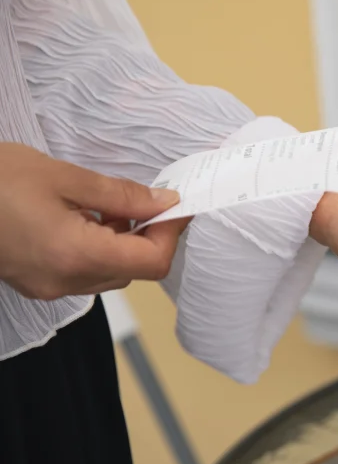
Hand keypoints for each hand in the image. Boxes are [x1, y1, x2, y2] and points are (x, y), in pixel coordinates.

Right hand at [0, 143, 187, 299]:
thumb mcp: (63, 177)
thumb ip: (120, 195)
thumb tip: (165, 203)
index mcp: (75, 256)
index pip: (151, 261)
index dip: (172, 233)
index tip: (178, 205)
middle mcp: (64, 282)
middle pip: (133, 271)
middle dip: (148, 236)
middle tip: (145, 198)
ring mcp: (46, 286)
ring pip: (109, 273)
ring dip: (122, 242)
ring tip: (107, 204)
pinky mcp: (34, 281)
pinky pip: (82, 272)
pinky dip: (96, 248)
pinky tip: (82, 217)